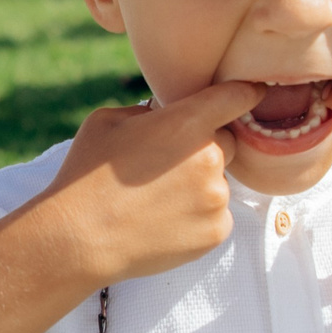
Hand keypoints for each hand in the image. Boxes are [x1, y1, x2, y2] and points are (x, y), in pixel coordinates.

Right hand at [28, 81, 266, 288]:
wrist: (79, 240)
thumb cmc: (87, 176)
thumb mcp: (107, 121)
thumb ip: (148, 110)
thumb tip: (166, 113)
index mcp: (187, 122)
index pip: (238, 97)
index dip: (246, 93)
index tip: (253, 93)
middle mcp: (210, 158)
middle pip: (227, 143)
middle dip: (204, 147)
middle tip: (166, 165)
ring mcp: (216, 198)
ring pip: (218, 182)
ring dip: (198, 185)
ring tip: (156, 200)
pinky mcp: (216, 231)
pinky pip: (215, 215)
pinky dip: (196, 216)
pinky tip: (162, 221)